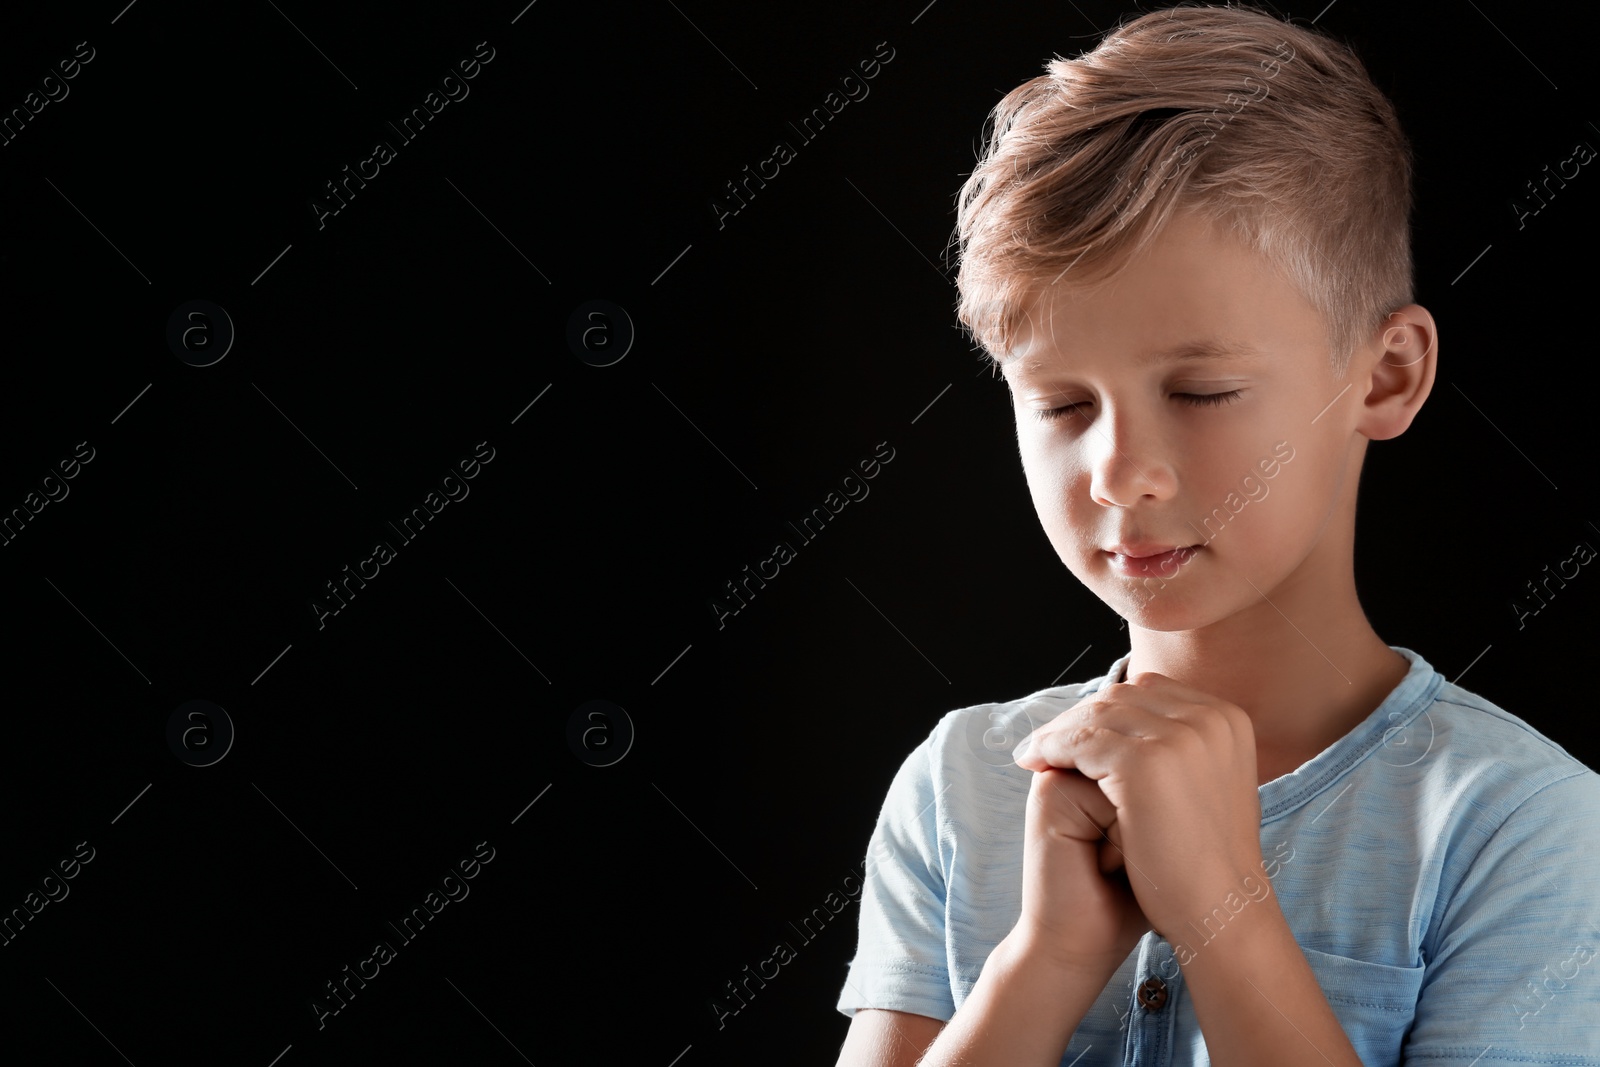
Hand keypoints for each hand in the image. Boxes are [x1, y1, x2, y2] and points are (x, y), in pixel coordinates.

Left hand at [1014, 671, 1264, 942]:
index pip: (1150, 692)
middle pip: (1122, 698)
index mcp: (1227, 719)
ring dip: (1059, 731)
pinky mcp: (1144, 762)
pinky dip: (1051, 747)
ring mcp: (1179, 737)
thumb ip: (1186, 750)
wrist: (1221, 912)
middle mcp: (1209, 718)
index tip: (1081, 731)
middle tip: (1046, 740)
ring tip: (1034, 752)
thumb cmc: (1209, 862)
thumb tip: (1143, 727)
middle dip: (1082, 717)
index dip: (1110, 710)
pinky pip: (1079, 741)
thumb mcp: (1209, 786)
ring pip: (1097, 716)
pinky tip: (1034, 762)